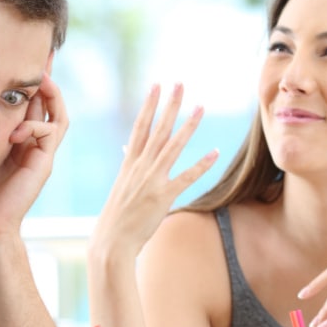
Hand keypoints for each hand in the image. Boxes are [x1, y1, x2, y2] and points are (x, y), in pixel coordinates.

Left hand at [0, 74, 67, 236]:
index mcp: (18, 142)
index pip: (31, 104)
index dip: (28, 82)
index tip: (17, 58)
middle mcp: (33, 146)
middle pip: (50, 104)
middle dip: (45, 79)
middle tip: (39, 56)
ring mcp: (40, 155)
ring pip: (58, 115)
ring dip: (50, 94)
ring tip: (39, 77)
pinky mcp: (43, 164)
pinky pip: (50, 132)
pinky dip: (36, 124)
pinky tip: (17, 128)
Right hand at [90, 83, 217, 258]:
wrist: (112, 242)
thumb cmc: (116, 216)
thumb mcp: (120, 185)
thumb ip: (128, 164)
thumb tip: (127, 148)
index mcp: (130, 163)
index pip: (140, 127)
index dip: (149, 105)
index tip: (157, 85)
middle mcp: (140, 167)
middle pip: (158, 130)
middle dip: (169, 105)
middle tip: (179, 84)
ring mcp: (152, 181)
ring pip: (173, 147)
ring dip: (188, 126)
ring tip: (200, 107)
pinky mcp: (163, 197)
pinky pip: (186, 177)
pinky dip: (201, 164)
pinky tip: (215, 152)